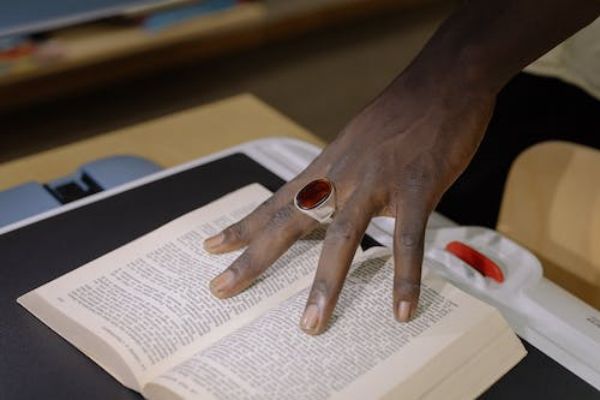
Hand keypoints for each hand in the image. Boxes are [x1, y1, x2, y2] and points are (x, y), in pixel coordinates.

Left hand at [204, 73, 494, 334]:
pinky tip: (403, 309)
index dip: (244, 226)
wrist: (443, 80)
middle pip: (290, 222)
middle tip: (222, 289)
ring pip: (343, 238)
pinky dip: (405, 277)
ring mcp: (377, 182)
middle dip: (254, 258)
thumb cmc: (401, 113)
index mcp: (327, 167)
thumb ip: (341, 172)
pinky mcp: (416, 187)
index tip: (213, 247)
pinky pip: (408, 239)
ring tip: (311, 325)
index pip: (277, 201)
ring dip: (326, 284)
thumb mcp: (356, 140)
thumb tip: (333, 198)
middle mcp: (342, 176)